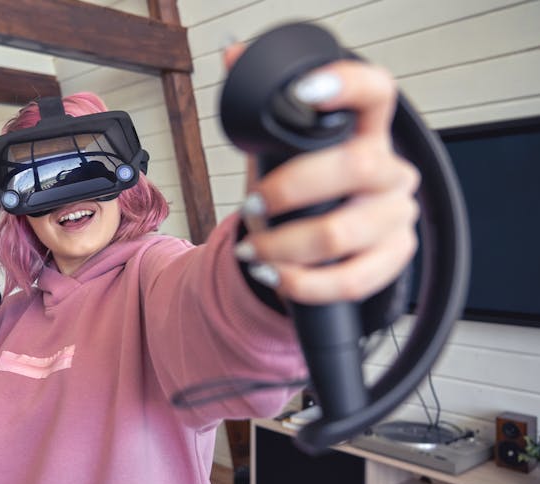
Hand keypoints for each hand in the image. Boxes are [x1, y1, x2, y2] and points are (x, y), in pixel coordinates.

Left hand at [225, 45, 420, 304]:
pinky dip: (302, 283)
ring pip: (343, 233)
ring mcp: (397, 216)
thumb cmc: (305, 190)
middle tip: (252, 206)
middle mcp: (391, 170)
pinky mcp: (394, 258)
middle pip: (356, 166)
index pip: (375, 92)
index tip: (301, 93)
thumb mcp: (282, 151)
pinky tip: (274, 276)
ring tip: (253, 250)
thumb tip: (233, 54)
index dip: (345, 85)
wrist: (326, 244)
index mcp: (367, 132)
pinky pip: (351, 280)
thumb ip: (263, 109)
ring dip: (284, 245)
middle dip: (290, 189)